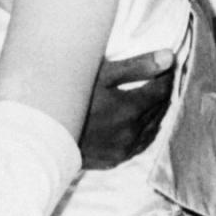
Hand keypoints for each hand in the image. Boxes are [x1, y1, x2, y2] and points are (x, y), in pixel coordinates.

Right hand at [80, 49, 175, 168]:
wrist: (46, 134)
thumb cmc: (71, 98)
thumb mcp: (102, 75)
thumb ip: (137, 66)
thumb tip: (170, 57)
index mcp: (131, 108)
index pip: (162, 89)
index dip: (167, 75)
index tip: (168, 65)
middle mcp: (132, 132)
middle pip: (159, 109)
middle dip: (163, 91)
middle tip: (162, 77)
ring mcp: (125, 149)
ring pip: (153, 128)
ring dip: (156, 112)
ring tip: (153, 97)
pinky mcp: (116, 159)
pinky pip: (141, 144)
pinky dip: (146, 131)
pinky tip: (140, 123)